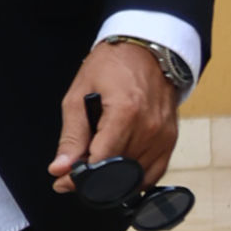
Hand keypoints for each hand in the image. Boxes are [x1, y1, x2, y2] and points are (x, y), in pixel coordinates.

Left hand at [49, 41, 179, 194]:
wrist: (147, 50)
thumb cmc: (112, 66)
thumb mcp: (78, 96)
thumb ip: (71, 136)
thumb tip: (60, 169)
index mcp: (125, 114)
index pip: (101, 162)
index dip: (79, 178)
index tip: (62, 181)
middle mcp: (149, 128)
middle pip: (117, 173)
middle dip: (91, 180)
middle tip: (72, 173)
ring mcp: (163, 136)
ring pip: (134, 177)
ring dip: (111, 179)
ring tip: (94, 164)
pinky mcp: (170, 140)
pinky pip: (153, 173)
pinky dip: (133, 178)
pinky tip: (117, 170)